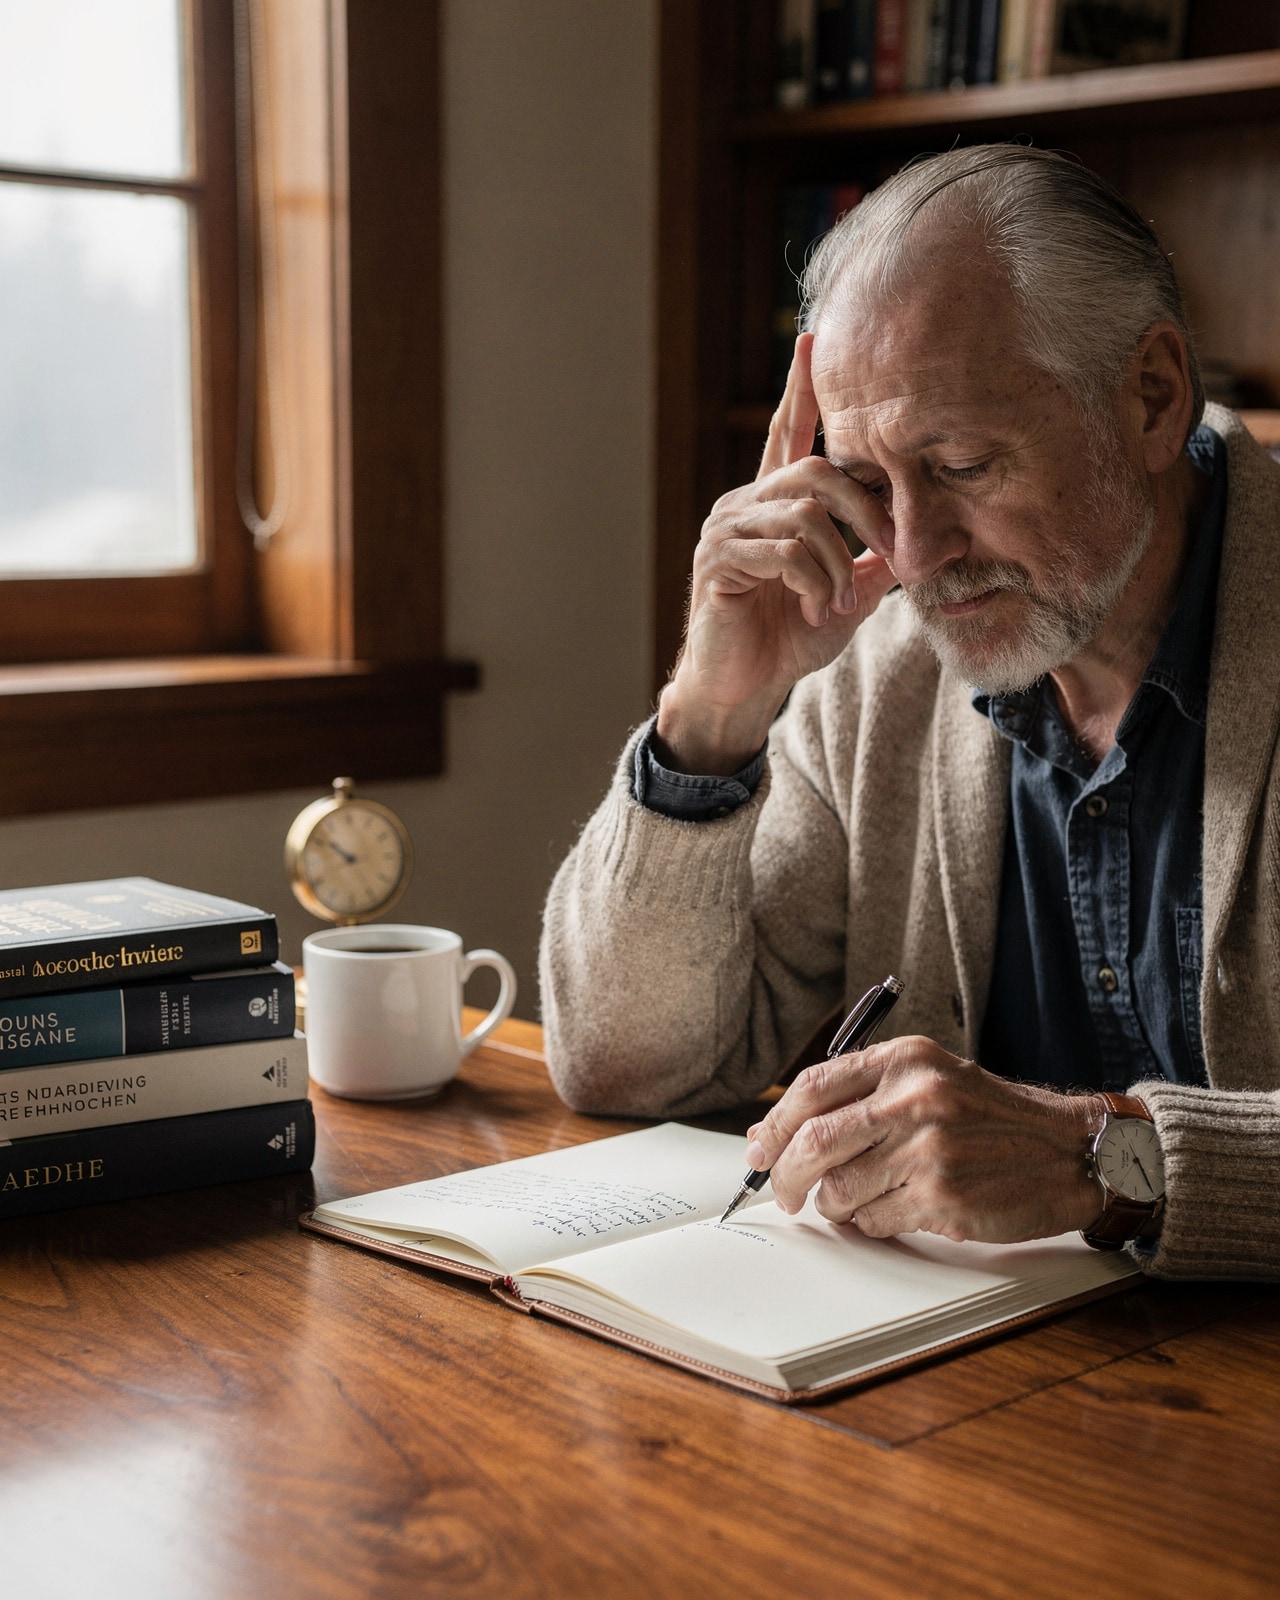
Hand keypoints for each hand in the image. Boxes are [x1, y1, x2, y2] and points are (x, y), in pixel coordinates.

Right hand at [656, 335, 897, 774]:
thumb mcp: (845, 595)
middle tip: (888, 554)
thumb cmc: (787, 640)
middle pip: (816, 471)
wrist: (743, 688)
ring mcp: (726, 529)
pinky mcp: (717, 560)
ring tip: (832, 602)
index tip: (812, 340)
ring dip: (836, 563)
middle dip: (865, 512)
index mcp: (772, 504)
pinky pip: (783, 549)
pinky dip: (810, 580)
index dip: (799, 390)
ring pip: (806, 515)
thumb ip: (871, 560)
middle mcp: (744, 504)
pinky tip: (808, 606)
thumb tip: (915, 536)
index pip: (786, 434)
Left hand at [744, 1036, 1106, 1243]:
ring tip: (856, 1201)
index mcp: (905, 1059)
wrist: (1071, 1151)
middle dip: (785, 1175)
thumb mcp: (929, 1081)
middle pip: (812, 1142)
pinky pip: (873, 1220)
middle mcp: (914, 1098)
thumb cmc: (993, 1118)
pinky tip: (893, 1210)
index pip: (811, 1088)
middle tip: (784, 1193)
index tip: (760, 1149)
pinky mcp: (942, 1197)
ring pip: (838, 1190)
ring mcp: (928, 1149)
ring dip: (834, 1206)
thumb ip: (857, 1098)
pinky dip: (870, 1223)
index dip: (774, 1125)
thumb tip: (771, 1133)